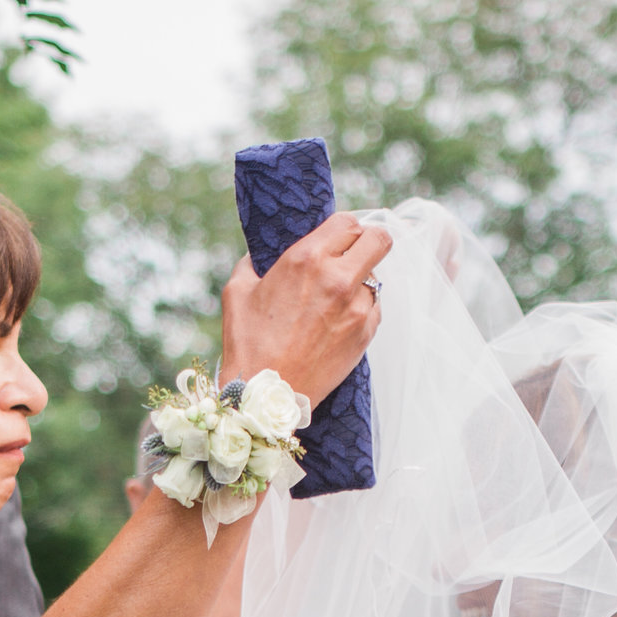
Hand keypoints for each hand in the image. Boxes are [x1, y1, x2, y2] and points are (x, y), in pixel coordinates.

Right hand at [219, 212, 390, 404]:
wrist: (266, 394)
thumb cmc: (248, 343)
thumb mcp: (238, 290)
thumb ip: (254, 263)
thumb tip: (262, 255)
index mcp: (306, 259)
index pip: (348, 222)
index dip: (344, 227)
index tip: (337, 237)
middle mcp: (338, 279)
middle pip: (378, 240)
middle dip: (369, 241)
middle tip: (355, 253)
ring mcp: (356, 308)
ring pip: (376, 278)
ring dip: (362, 280)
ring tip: (337, 296)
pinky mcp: (364, 334)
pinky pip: (374, 308)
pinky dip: (362, 308)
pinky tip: (338, 319)